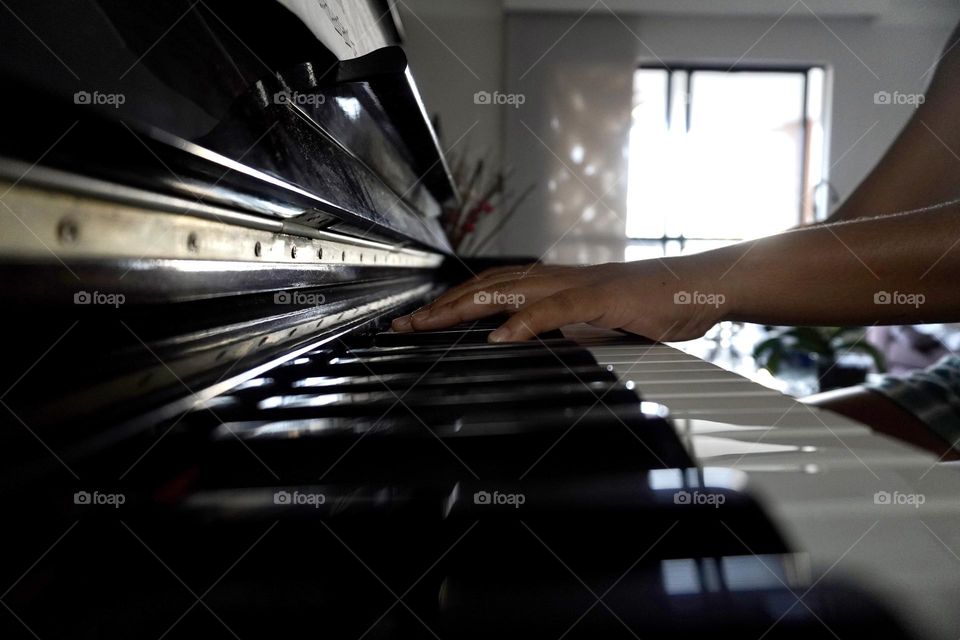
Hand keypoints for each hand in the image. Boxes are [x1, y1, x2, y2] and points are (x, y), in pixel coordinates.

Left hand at [390, 260, 727, 342]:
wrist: (702, 285)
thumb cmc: (654, 306)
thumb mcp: (600, 325)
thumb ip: (565, 331)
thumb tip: (529, 343)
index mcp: (556, 286)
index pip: (492, 290)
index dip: (452, 304)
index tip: (419, 322)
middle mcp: (559, 279)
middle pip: (487, 285)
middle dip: (442, 306)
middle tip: (404, 325)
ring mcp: (580, 285)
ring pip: (509, 289)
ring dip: (465, 306)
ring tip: (430, 324)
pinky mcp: (604, 296)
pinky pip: (558, 308)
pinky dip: (526, 321)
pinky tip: (500, 335)